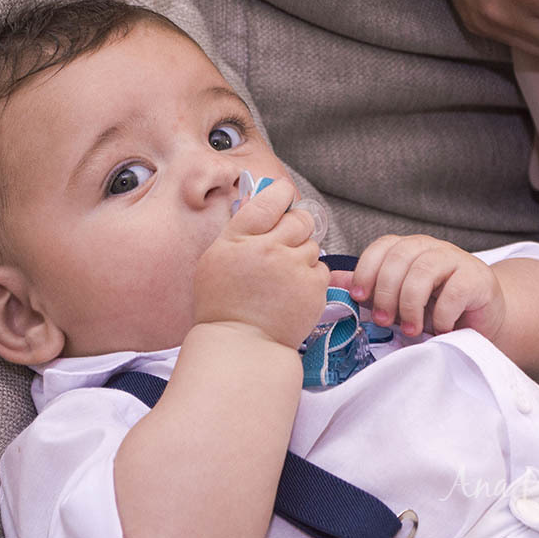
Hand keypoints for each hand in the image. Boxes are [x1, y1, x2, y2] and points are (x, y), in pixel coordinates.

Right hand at [193, 179, 329, 348]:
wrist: (241, 344)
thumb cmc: (223, 303)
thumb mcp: (217, 258)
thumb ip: (240, 229)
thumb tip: (260, 200)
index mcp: (240, 238)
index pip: (270, 199)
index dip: (281, 193)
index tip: (283, 195)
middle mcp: (269, 248)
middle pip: (299, 218)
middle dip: (296, 226)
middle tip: (285, 242)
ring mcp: (294, 268)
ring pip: (312, 244)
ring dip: (302, 254)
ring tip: (284, 275)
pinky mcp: (314, 288)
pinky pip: (321, 268)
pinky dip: (311, 276)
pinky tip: (293, 291)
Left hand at [349, 234, 505, 339]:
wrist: (481, 317)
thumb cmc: (436, 306)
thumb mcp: (397, 298)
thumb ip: (368, 288)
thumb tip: (332, 281)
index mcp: (408, 249)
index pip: (381, 247)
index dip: (366, 270)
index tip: (359, 298)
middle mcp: (430, 248)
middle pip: (399, 258)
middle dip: (386, 293)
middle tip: (384, 321)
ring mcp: (455, 260)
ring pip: (423, 271)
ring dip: (411, 305)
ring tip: (411, 330)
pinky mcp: (476, 278)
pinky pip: (453, 291)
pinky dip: (441, 314)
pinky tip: (440, 327)